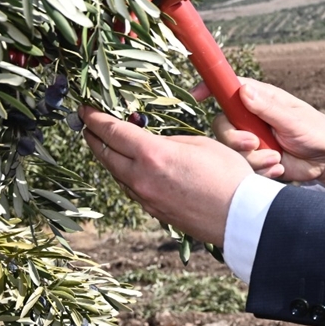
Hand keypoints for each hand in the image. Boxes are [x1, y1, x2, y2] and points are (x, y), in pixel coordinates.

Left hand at [80, 107, 251, 245]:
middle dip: (94, 137)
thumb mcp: (200, 143)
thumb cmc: (228, 174)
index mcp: (152, 154)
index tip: (84, 109)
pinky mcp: (154, 212)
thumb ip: (169, 141)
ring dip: (109, 157)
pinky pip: (130, 189)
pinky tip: (130, 168)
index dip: (95, 118)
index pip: (112, 131)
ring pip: (116, 174)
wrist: (240, 215)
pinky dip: (124, 174)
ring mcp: (145, 198)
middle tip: (88, 125)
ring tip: (108, 145)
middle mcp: (141, 178)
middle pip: (106, 154)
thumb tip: (155, 145)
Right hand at [193, 78, 324, 186]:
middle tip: (254, 144)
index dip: (210, 88)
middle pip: (222, 125)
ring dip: (253, 158)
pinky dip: (260, 170)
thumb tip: (244, 91)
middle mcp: (251, 118)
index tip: (197, 95)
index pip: (228, 88)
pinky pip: (243, 167)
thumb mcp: (293, 119)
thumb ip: (268, 108)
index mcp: (259, 99)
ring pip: (231, 150)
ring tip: (277, 160)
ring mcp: (252, 139)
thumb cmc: (315, 131)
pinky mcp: (255, 159)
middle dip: (235, 139)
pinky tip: (278, 169)